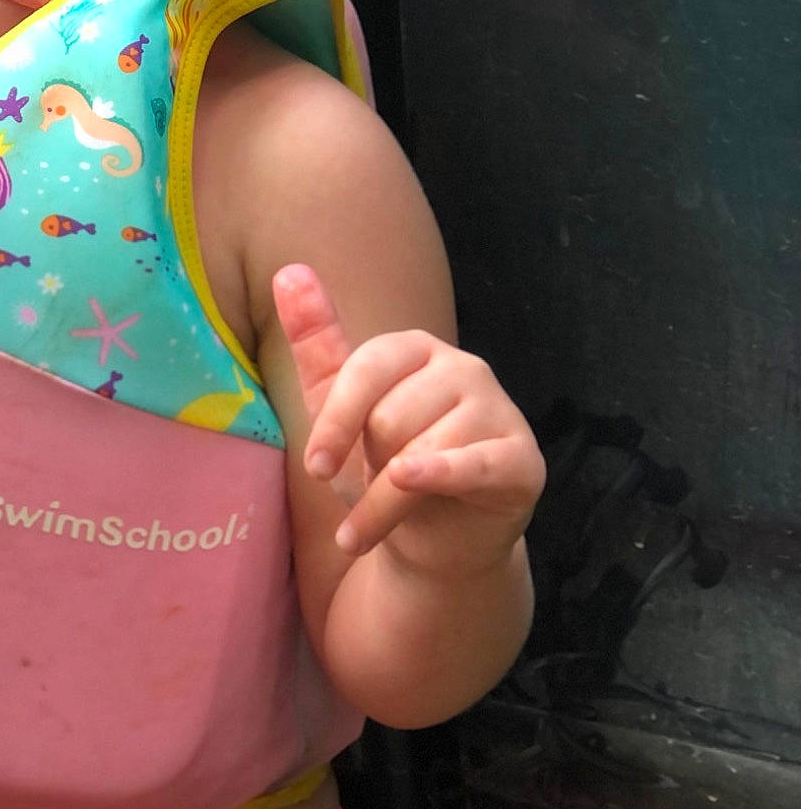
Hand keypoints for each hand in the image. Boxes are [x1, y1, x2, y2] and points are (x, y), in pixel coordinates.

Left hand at [274, 262, 543, 576]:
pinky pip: (471, 464)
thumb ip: (318, 342)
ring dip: (384, 503)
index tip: (314, 468)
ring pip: (420, 450)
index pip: (367, 369)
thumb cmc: (385, 465)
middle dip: (368, 465)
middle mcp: (464, 368)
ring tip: (380, 520)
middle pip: (391, 416)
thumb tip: (288, 270)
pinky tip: (408, 487)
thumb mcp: (340, 407)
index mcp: (416, 349)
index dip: (335, 422)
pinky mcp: (522, 459)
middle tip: (374, 486)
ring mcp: (499, 410)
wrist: (438, 538)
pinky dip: (436, 478)